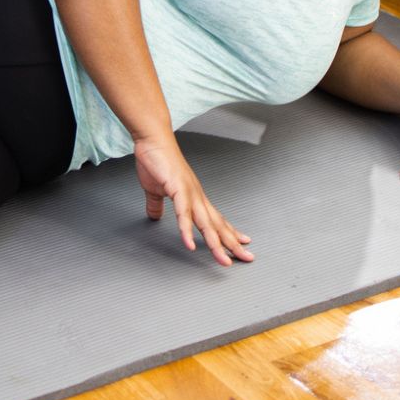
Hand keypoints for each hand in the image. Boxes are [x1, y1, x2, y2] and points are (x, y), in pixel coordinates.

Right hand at [132, 136, 253, 264]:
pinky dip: (186, 230)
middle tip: (246, 258)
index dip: (229, 233)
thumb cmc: (157, 161)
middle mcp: (197, 197)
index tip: (241, 244)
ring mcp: (189, 193)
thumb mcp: (155, 189)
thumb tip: (155, 216)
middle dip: (232, 244)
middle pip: (218, 225)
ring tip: (223, 259)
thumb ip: (157, 204)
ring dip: (216, 243)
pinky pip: (183, 214)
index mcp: (194, 197)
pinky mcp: (177, 190)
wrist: (153, 140)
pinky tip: (190, 244)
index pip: (216, 219)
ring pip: (206, 224)